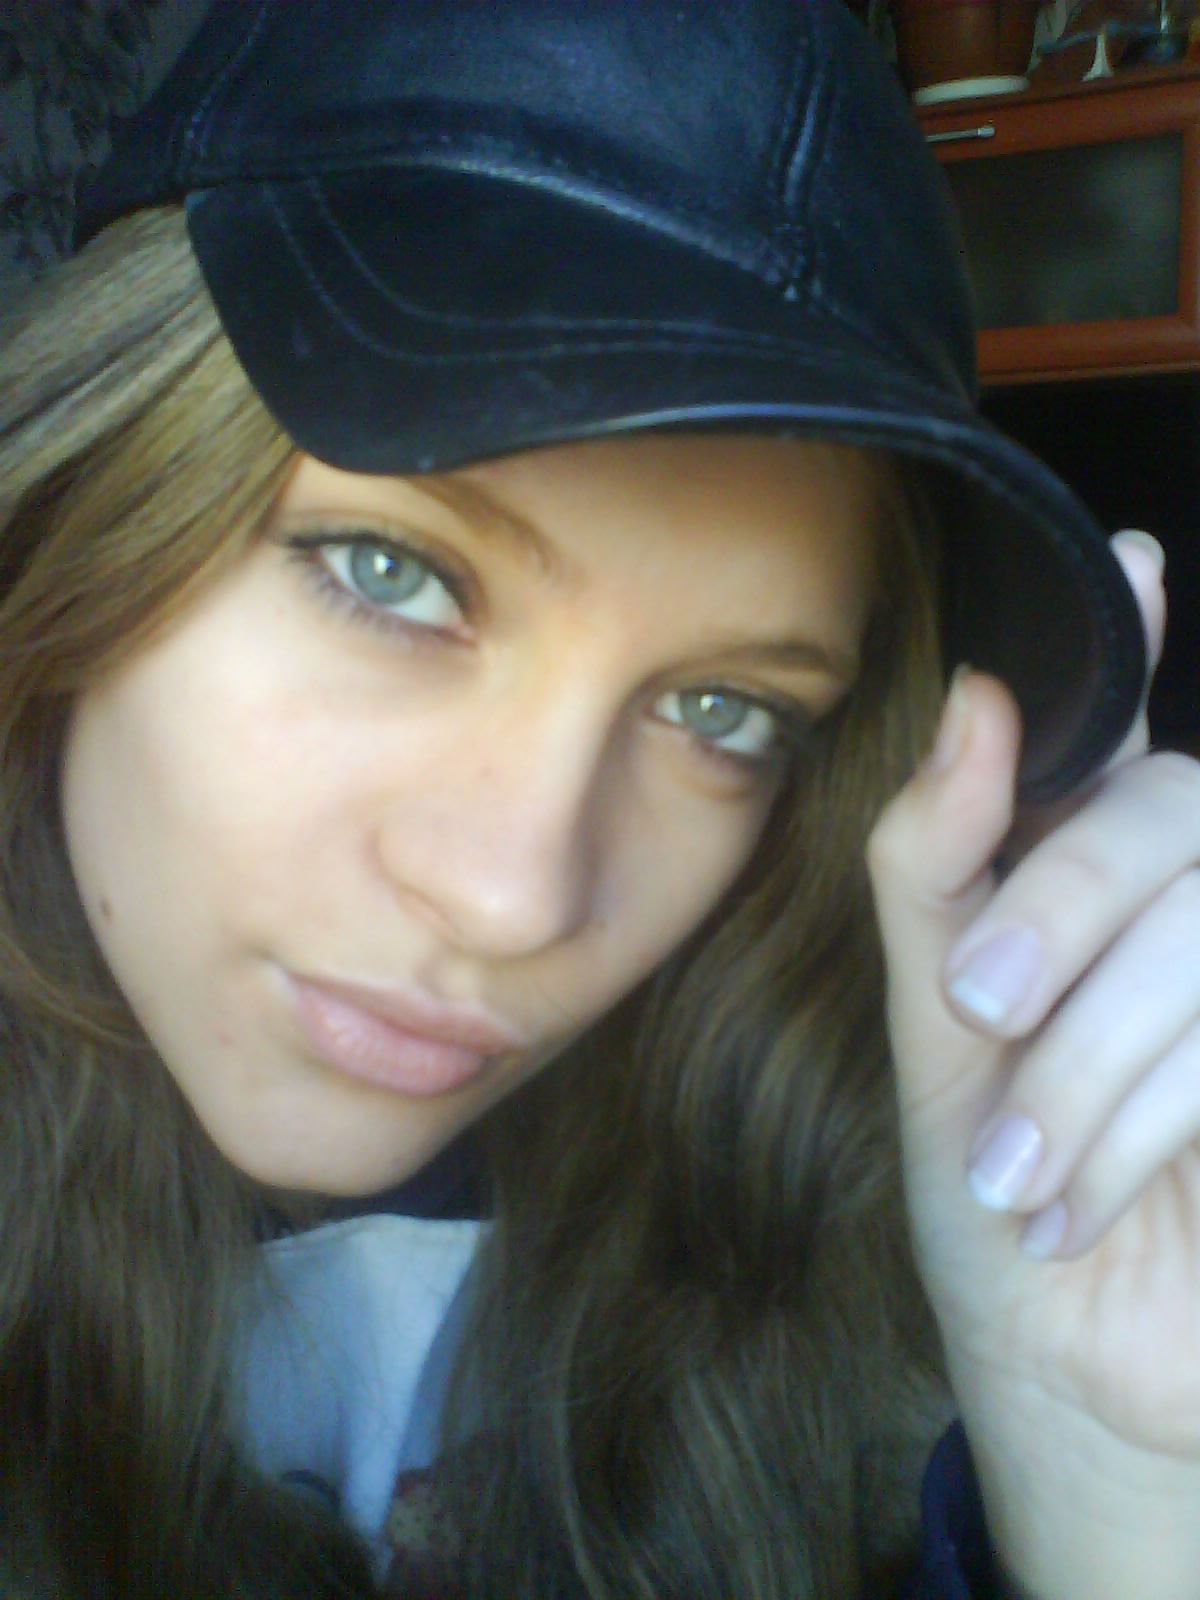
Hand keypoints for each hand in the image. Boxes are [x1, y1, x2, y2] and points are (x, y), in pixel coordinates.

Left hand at [868, 534, 1199, 1598]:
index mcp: (1081, 887)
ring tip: (1020, 1181)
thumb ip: (940, 872)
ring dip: (1097, 1069)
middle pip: (1163, 815)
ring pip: (1198, 926)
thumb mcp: (934, 1038)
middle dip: (1064, 918)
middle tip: (986, 1020)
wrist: (1074, 1378)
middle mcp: (1182, 912)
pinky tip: (1090, 1199)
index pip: (1120, 735)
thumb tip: (977, 700)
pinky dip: (1153, 1115)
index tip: (1131, 568)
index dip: (1135, 643)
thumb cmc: (993, 1197)